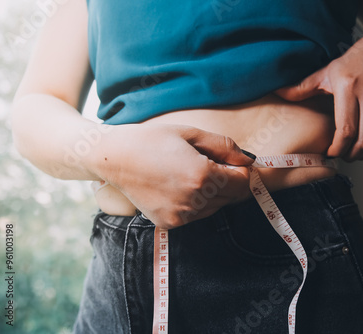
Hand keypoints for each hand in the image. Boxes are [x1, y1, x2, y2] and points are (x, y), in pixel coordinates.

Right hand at [91, 124, 254, 228]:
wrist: (113, 158)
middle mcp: (194, 201)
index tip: (230, 160)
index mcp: (202, 177)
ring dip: (213, 193)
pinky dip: (197, 202)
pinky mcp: (170, 223)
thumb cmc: (152, 139)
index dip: (241, 170)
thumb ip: (225, 147)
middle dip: (228, 181)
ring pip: (216, 208)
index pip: (243, 183)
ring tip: (189, 173)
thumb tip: (249, 161)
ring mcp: (181, 216)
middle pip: (232, 197)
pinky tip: (178, 186)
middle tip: (207, 163)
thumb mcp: (191, 134)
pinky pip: (197, 214)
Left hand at [275, 35, 362, 160]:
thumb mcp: (324, 73)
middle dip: (351, 155)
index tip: (330, 153)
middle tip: (342, 157)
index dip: (337, 148)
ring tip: (353, 154)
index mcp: (347, 87)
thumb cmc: (349, 65)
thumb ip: (301, 87)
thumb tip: (277, 93)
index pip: (345, 129)